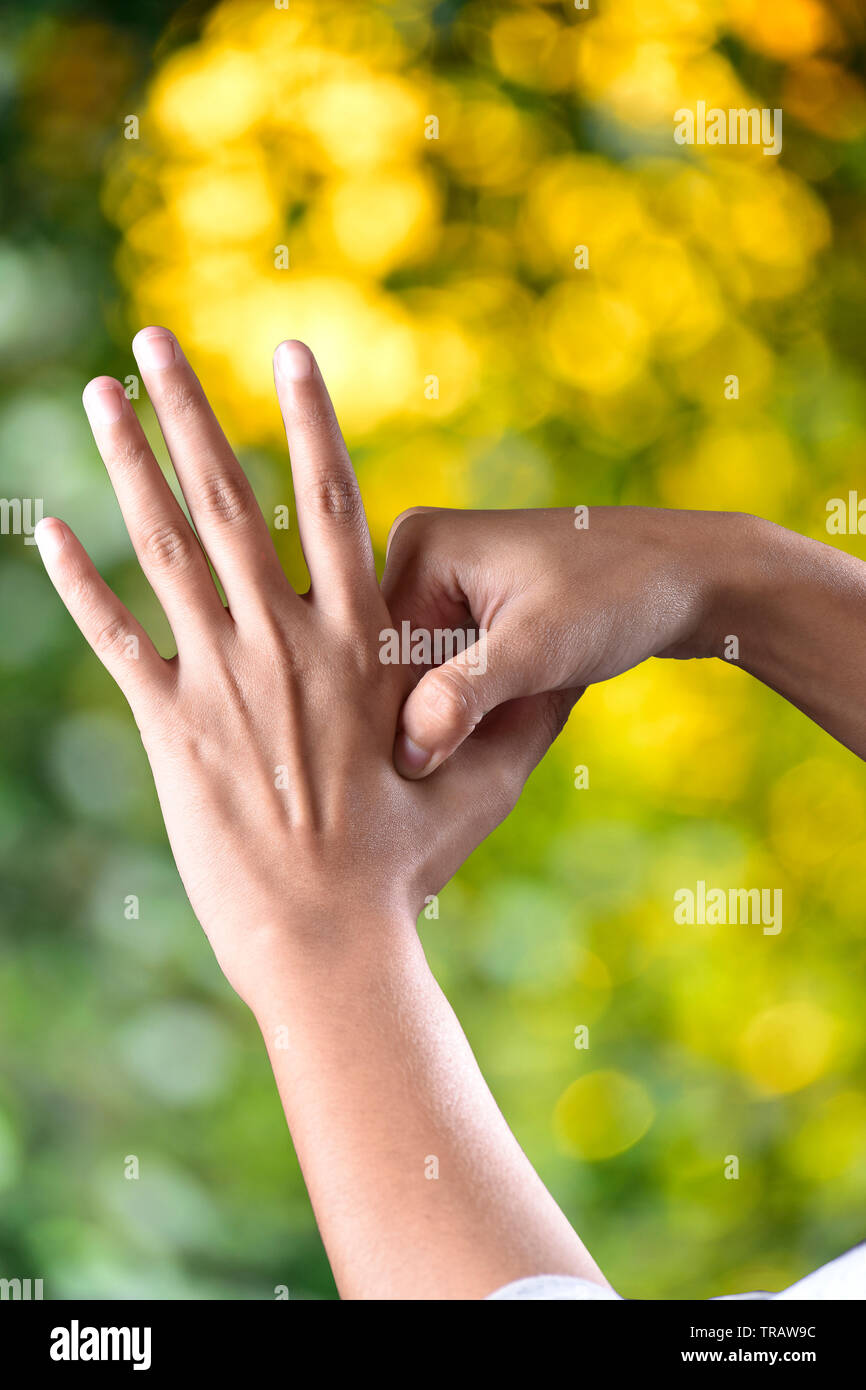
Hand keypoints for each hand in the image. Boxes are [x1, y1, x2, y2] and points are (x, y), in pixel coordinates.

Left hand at [35, 332, 564, 1005]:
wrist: (331, 945)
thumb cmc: (411, 868)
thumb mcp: (482, 784)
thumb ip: (496, 713)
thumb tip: (541, 672)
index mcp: (356, 641)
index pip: (332, 502)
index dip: (312, 421)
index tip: (290, 348)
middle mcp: (284, 642)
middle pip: (228, 501)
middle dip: (189, 412)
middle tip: (153, 339)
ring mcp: (221, 682)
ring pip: (165, 550)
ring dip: (128, 466)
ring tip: (98, 395)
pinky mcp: (173, 730)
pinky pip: (117, 641)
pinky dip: (79, 584)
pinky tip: (46, 530)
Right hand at [383, 504, 745, 776]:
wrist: (696, 575)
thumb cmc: (619, 596)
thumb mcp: (537, 649)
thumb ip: (464, 698)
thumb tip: (404, 756)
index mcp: (414, 543)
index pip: (370, 652)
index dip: (391, 719)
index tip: (417, 777)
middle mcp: (418, 554)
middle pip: (391, 665)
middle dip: (423, 719)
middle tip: (459, 774)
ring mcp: (447, 580)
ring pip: (421, 676)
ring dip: (448, 719)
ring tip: (482, 754)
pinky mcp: (475, 606)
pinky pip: (450, 670)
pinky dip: (472, 706)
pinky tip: (500, 732)